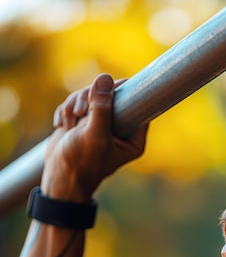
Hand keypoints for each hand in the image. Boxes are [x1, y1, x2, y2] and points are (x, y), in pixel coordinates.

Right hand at [42, 73, 147, 200]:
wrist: (58, 177)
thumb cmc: (81, 163)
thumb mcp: (94, 135)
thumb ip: (101, 108)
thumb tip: (104, 79)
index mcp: (133, 138)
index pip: (136, 103)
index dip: (121, 90)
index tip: (105, 89)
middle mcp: (121, 129)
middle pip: (111, 94)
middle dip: (91, 99)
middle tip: (80, 111)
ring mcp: (102, 124)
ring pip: (92, 95)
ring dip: (76, 104)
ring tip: (69, 121)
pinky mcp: (85, 121)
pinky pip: (78, 102)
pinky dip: (67, 111)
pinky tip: (62, 125)